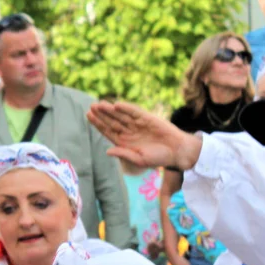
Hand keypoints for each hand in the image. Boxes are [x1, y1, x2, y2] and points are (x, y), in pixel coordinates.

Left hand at [87, 101, 201, 170]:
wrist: (176, 151)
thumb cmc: (158, 159)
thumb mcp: (138, 159)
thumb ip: (123, 154)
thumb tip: (107, 151)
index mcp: (124, 142)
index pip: (108, 131)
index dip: (98, 124)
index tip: (89, 116)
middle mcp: (129, 132)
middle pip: (112, 121)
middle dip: (101, 115)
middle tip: (91, 106)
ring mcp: (137, 124)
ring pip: (121, 115)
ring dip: (110, 110)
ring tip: (99, 104)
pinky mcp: (147, 118)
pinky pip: (134, 112)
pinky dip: (126, 108)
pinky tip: (116, 105)